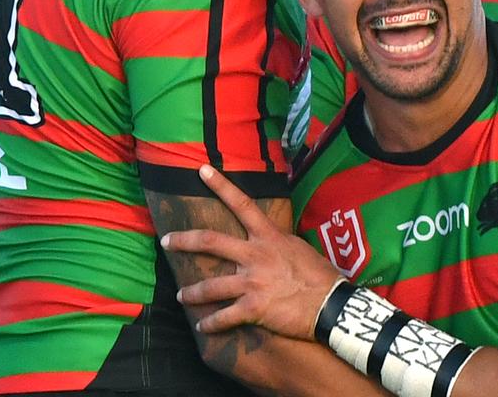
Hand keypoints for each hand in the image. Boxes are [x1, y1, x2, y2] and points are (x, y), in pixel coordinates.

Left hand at [160, 165, 344, 338]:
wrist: (331, 305)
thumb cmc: (321, 277)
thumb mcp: (300, 250)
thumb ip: (279, 246)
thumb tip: (273, 246)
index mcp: (269, 237)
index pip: (242, 205)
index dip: (221, 185)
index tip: (202, 170)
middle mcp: (256, 255)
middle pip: (210, 242)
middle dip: (183, 240)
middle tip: (166, 241)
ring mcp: (252, 282)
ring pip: (210, 285)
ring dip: (192, 292)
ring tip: (181, 296)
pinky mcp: (253, 308)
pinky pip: (224, 317)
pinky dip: (210, 323)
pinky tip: (203, 327)